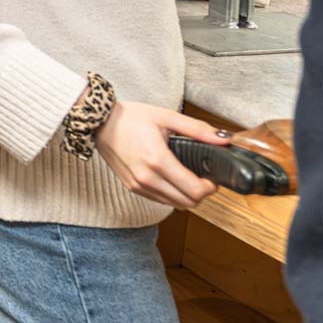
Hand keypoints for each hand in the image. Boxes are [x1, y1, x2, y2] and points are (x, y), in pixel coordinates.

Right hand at [95, 102, 224, 209]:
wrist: (99, 123)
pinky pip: (160, 201)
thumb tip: (223, 139)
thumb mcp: (166, 116)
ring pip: (175, 205)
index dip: (210, 187)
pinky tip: (172, 179)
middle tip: (204, 178)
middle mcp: (147, 178)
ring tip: (189, 178)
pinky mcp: (133, 188)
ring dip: (187, 196)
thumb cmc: (129, 117)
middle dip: (201, 193)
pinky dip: (172, 195)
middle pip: (187, 203)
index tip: (213, 177)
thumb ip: (197, 129)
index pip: (194, 190)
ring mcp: (138, 186)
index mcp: (157, 160)